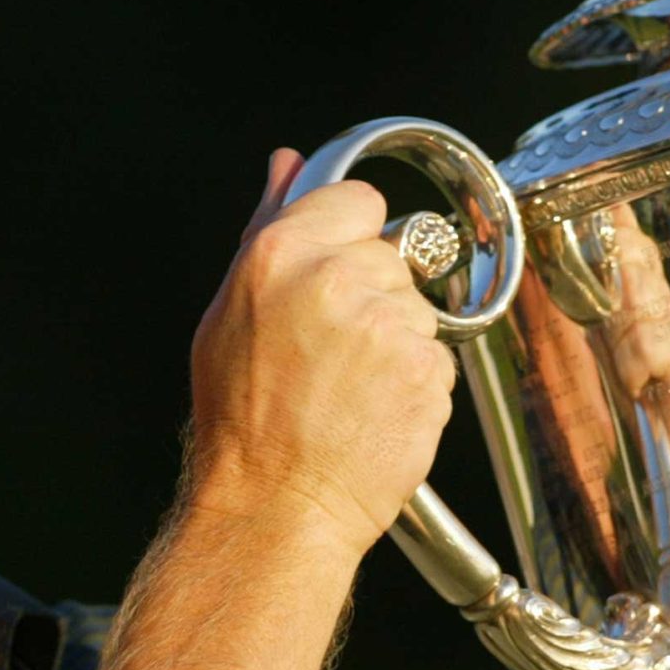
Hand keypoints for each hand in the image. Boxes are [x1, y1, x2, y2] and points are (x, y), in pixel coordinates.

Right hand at [184, 150, 457, 556]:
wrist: (277, 506)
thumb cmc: (243, 420)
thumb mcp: (231, 311)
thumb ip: (268, 228)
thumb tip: (287, 164)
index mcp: (282, 254)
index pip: (359, 200)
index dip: (353, 237)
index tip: (339, 270)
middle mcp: (337, 280)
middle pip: (394, 255)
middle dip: (375, 293)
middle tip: (335, 350)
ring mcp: (388, 325)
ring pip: (420, 309)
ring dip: (398, 341)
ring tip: (351, 387)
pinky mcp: (427, 369)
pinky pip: (438, 357)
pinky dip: (416, 382)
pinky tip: (375, 409)